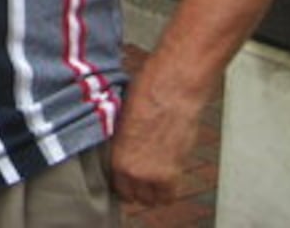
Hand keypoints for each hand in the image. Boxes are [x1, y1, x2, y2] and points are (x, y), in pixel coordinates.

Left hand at [108, 75, 203, 205]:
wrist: (173, 88)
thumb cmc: (146, 94)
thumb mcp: (120, 117)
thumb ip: (119, 141)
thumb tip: (119, 148)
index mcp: (115, 155)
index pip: (116, 187)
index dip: (123, 183)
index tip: (127, 178)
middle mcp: (132, 169)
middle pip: (134, 197)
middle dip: (138, 189)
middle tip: (143, 177)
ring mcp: (154, 173)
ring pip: (153, 200)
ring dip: (154, 191)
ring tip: (155, 177)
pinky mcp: (174, 171)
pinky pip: (170, 195)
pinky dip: (169, 190)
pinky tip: (168, 176)